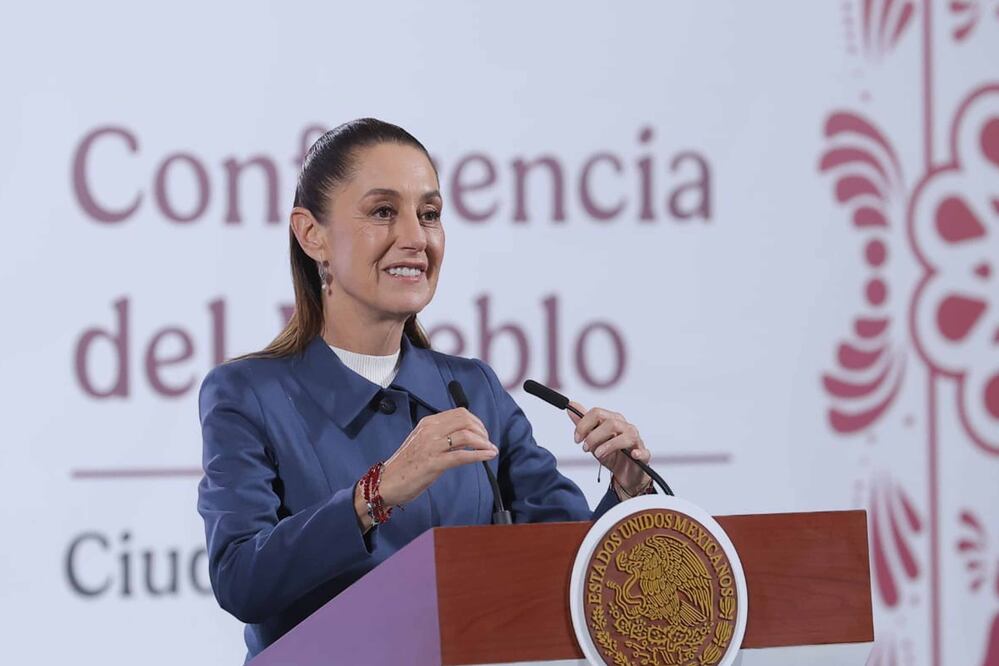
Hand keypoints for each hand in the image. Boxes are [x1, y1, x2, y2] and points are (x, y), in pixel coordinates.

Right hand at [363, 408, 497, 512]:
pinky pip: (462, 455)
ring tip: (490, 449)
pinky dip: (479, 455)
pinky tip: (488, 456)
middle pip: (466, 420)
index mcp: (428, 423)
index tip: (482, 432)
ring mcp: (431, 446)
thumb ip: (440, 435)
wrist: (386, 483)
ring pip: (466, 435)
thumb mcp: (423, 442)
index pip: (459, 413)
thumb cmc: (406, 466)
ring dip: (483, 442)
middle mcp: (430, 431)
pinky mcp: (433, 463)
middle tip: (487, 442)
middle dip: (482, 430)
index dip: (476, 422)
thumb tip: (464, 435)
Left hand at [567, 401, 650, 496]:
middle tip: (585, 448)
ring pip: (625, 435)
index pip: (597, 413)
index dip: (583, 425)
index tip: (576, 439)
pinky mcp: (643, 455)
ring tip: (598, 455)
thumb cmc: (610, 453)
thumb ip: (583, 424)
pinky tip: (632, 455)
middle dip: (593, 436)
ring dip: (608, 445)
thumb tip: (571, 406)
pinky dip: (638, 453)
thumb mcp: (593, 439)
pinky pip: (643, 452)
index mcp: (612, 420)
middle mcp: (625, 427)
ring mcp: (636, 440)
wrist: (624, 473)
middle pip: (610, 423)